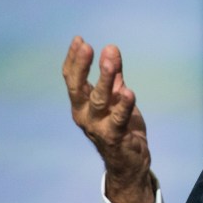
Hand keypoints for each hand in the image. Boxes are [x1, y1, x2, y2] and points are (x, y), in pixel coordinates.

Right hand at [62, 36, 153, 202]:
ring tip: (110, 60)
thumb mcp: (116, 98)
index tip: (79, 39)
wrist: (129, 162)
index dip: (74, 60)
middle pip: (78, 88)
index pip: (72, 79)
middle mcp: (84, 115)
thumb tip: (111, 50)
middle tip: (86, 46)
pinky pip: (118, 119)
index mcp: (81, 104)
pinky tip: (129, 93)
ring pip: (99, 100)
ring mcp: (98, 127)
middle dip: (81, 66)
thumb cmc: (120, 127)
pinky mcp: (115, 137)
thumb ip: (114, 77)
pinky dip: (124, 106)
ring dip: (105, 80)